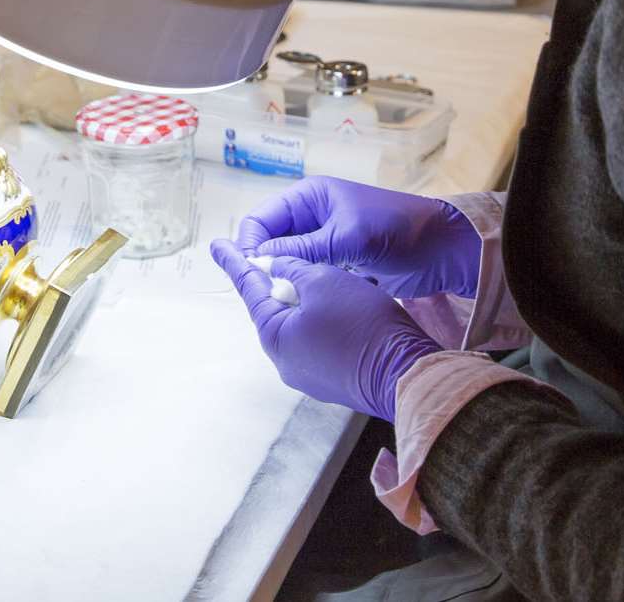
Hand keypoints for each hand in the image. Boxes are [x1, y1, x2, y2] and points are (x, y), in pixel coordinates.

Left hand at [211, 239, 441, 420]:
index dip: (236, 261)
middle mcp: (286, 360)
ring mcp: (310, 373)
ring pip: (302, 323)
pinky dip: (327, 317)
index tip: (218, 245)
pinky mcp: (333, 377)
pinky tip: (348, 302)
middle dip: (279, 280)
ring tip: (328, 277)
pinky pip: (321, 339)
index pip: (250, 289)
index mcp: (275, 336)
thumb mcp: (323, 280)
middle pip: (276, 308)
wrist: (405, 373)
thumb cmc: (362, 323)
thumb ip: (292, 268)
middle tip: (277, 254)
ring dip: (310, 298)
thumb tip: (274, 266)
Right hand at [235, 176, 480, 299]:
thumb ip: (302, 249)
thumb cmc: (396, 231)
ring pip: (289, 262)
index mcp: (309, 197)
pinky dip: (305, 287)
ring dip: (285, 279)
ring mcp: (325, 241)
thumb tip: (258, 261)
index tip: (250, 274)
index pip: (261, 219)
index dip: (250, 244)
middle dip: (265, 266)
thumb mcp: (346, 238)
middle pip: (271, 242)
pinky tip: (305, 304)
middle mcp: (312, 216)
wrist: (443, 249)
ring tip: (285, 301)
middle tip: (266, 294)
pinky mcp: (339, 262)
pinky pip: (310, 275)